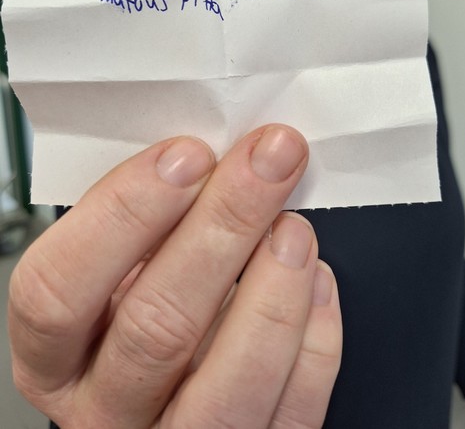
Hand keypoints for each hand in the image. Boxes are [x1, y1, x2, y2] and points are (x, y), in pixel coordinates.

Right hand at [9, 125, 341, 427]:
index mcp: (55, 355)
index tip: (186, 156)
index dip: (124, 214)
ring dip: (273, 289)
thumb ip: (147, 225)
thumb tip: (211, 160)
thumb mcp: (121, 265)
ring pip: (227, 386)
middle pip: (154, 327)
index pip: (58, 291)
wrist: (179, 380)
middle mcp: (107, 408)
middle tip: (266, 161)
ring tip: (293, 227)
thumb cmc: (145, 303)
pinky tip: (312, 279)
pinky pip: (290, 412)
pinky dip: (313, 337)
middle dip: (222, 225)